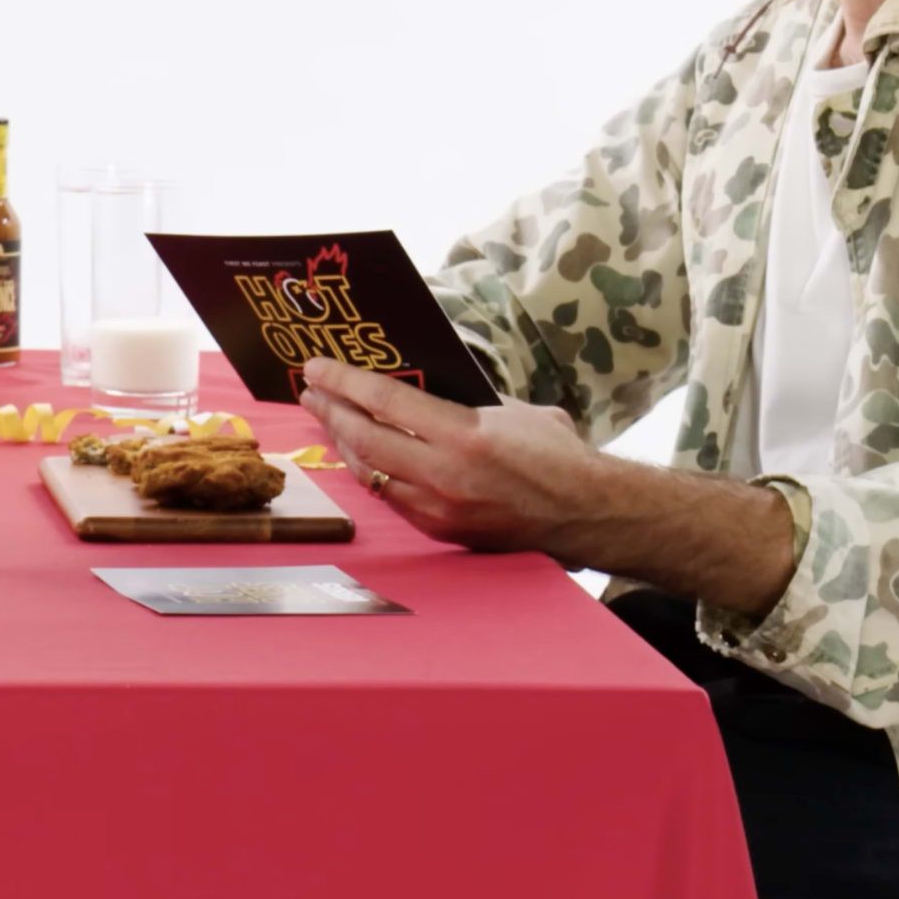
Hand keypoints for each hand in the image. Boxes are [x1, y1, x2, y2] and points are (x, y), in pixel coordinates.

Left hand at [297, 357, 610, 554]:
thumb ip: (465, 403)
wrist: (588, 513)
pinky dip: (372, 472)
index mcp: (464, 436)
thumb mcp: (515, 410)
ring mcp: (439, 508)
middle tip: (310, 392)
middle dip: (330, 411)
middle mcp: (444, 475)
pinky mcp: (441, 531)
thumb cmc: (559, 455)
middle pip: (364, 439)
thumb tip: (424, 392)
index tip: (315, 368)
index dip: (343, 382)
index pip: (384, 402)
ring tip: (330, 419)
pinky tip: (362, 454)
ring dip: (344, 443)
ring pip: (370, 473)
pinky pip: (391, 497)